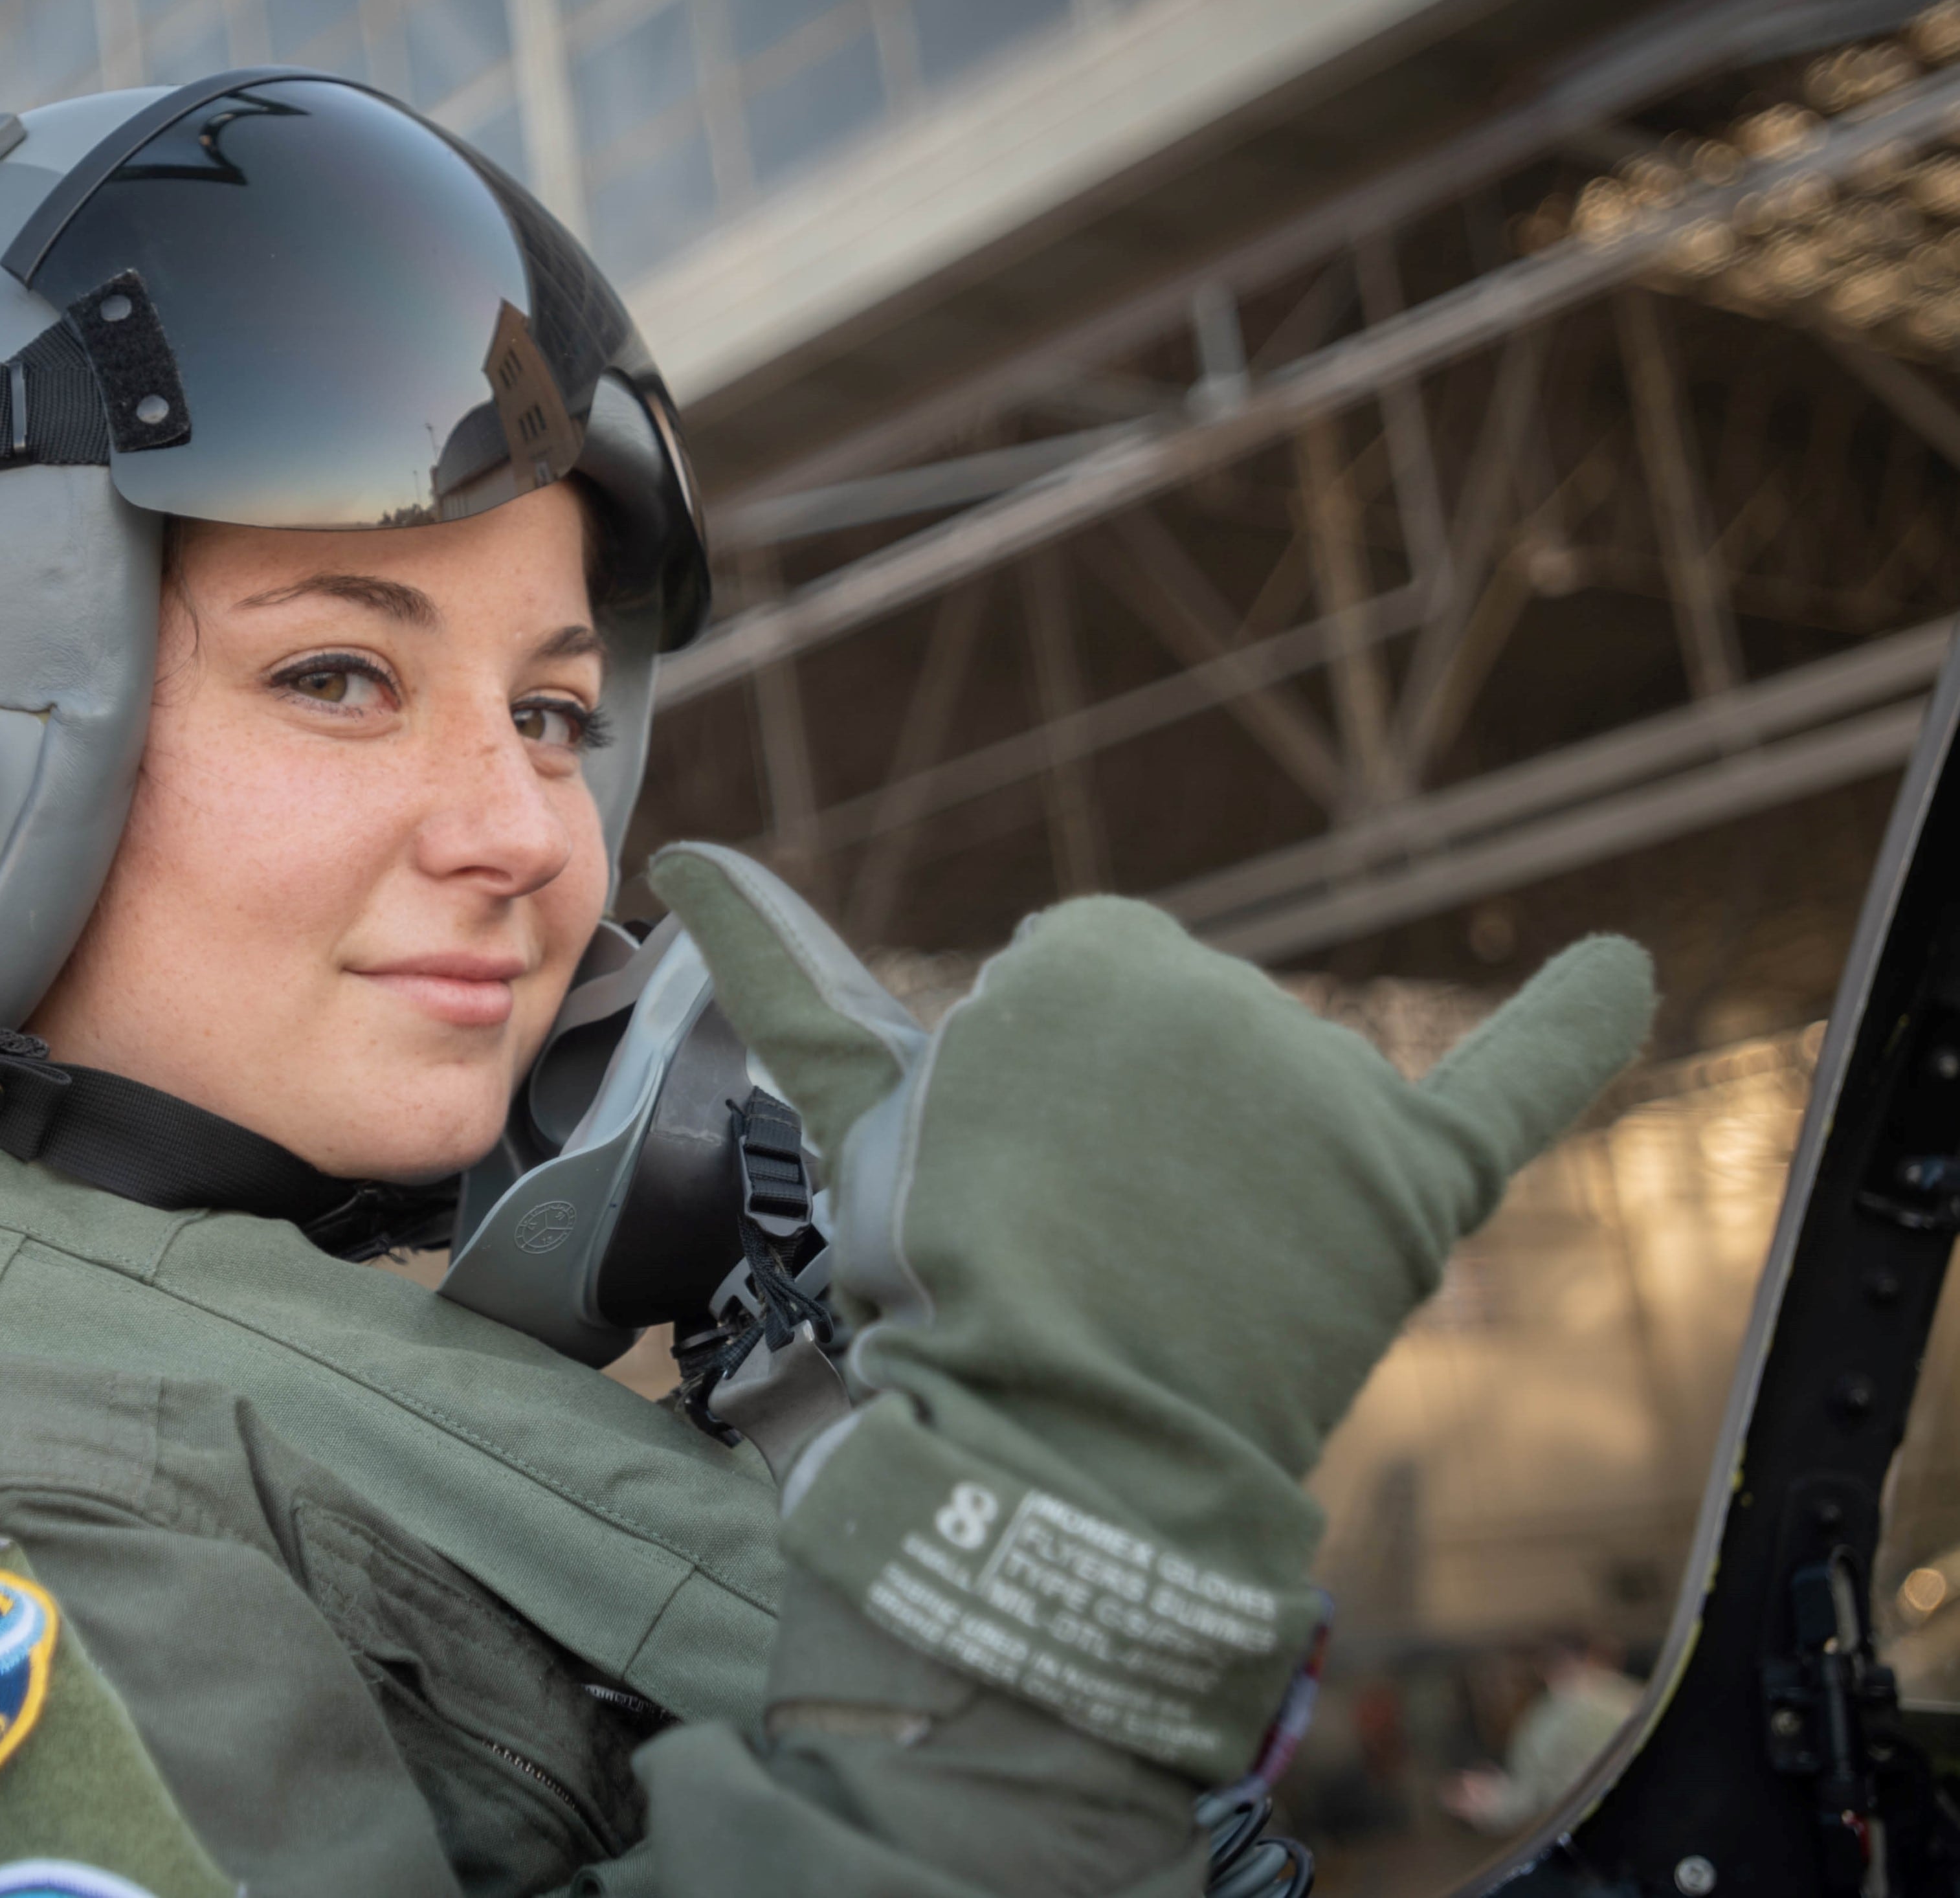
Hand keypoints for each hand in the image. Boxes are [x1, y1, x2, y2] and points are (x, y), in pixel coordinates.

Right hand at [648, 844, 1651, 1778]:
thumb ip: (788, 971)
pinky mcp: (1413, 1177)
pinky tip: (1626, 968)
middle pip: (1184, 1035)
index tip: (1016, 1180)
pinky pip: (1512, 1081)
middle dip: (1138, 1121)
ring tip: (1177, 1275)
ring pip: (1283, 1092)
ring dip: (1241, 1165)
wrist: (1047, 1453)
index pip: (1078, 989)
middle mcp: (1218, 987)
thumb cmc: (934, 1276)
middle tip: (1087, 1239)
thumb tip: (686, 860)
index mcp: (1086, 953)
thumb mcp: (858, 1114)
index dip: (1039, 1093)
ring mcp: (1323, 1082)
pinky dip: (1576, 1022)